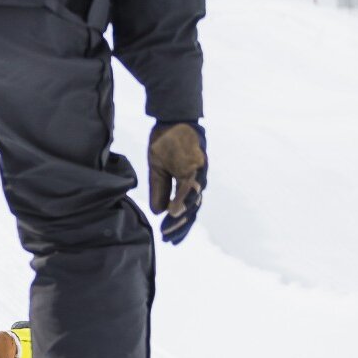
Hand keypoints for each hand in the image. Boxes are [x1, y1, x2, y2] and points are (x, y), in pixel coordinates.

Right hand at [147, 122, 206, 244]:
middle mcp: (197, 180)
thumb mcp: (157, 169)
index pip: (185, 208)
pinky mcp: (198, 163)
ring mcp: (199, 172)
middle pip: (192, 209)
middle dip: (181, 225)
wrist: (171, 118)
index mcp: (187, 182)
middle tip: (170, 239)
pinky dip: (185, 198)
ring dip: (183, 215)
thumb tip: (159, 212)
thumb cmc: (166, 141)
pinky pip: (192, 184)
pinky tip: (176, 209)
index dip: (178, 224)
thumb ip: (159, 190)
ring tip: (171, 228)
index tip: (168, 239)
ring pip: (194, 199)